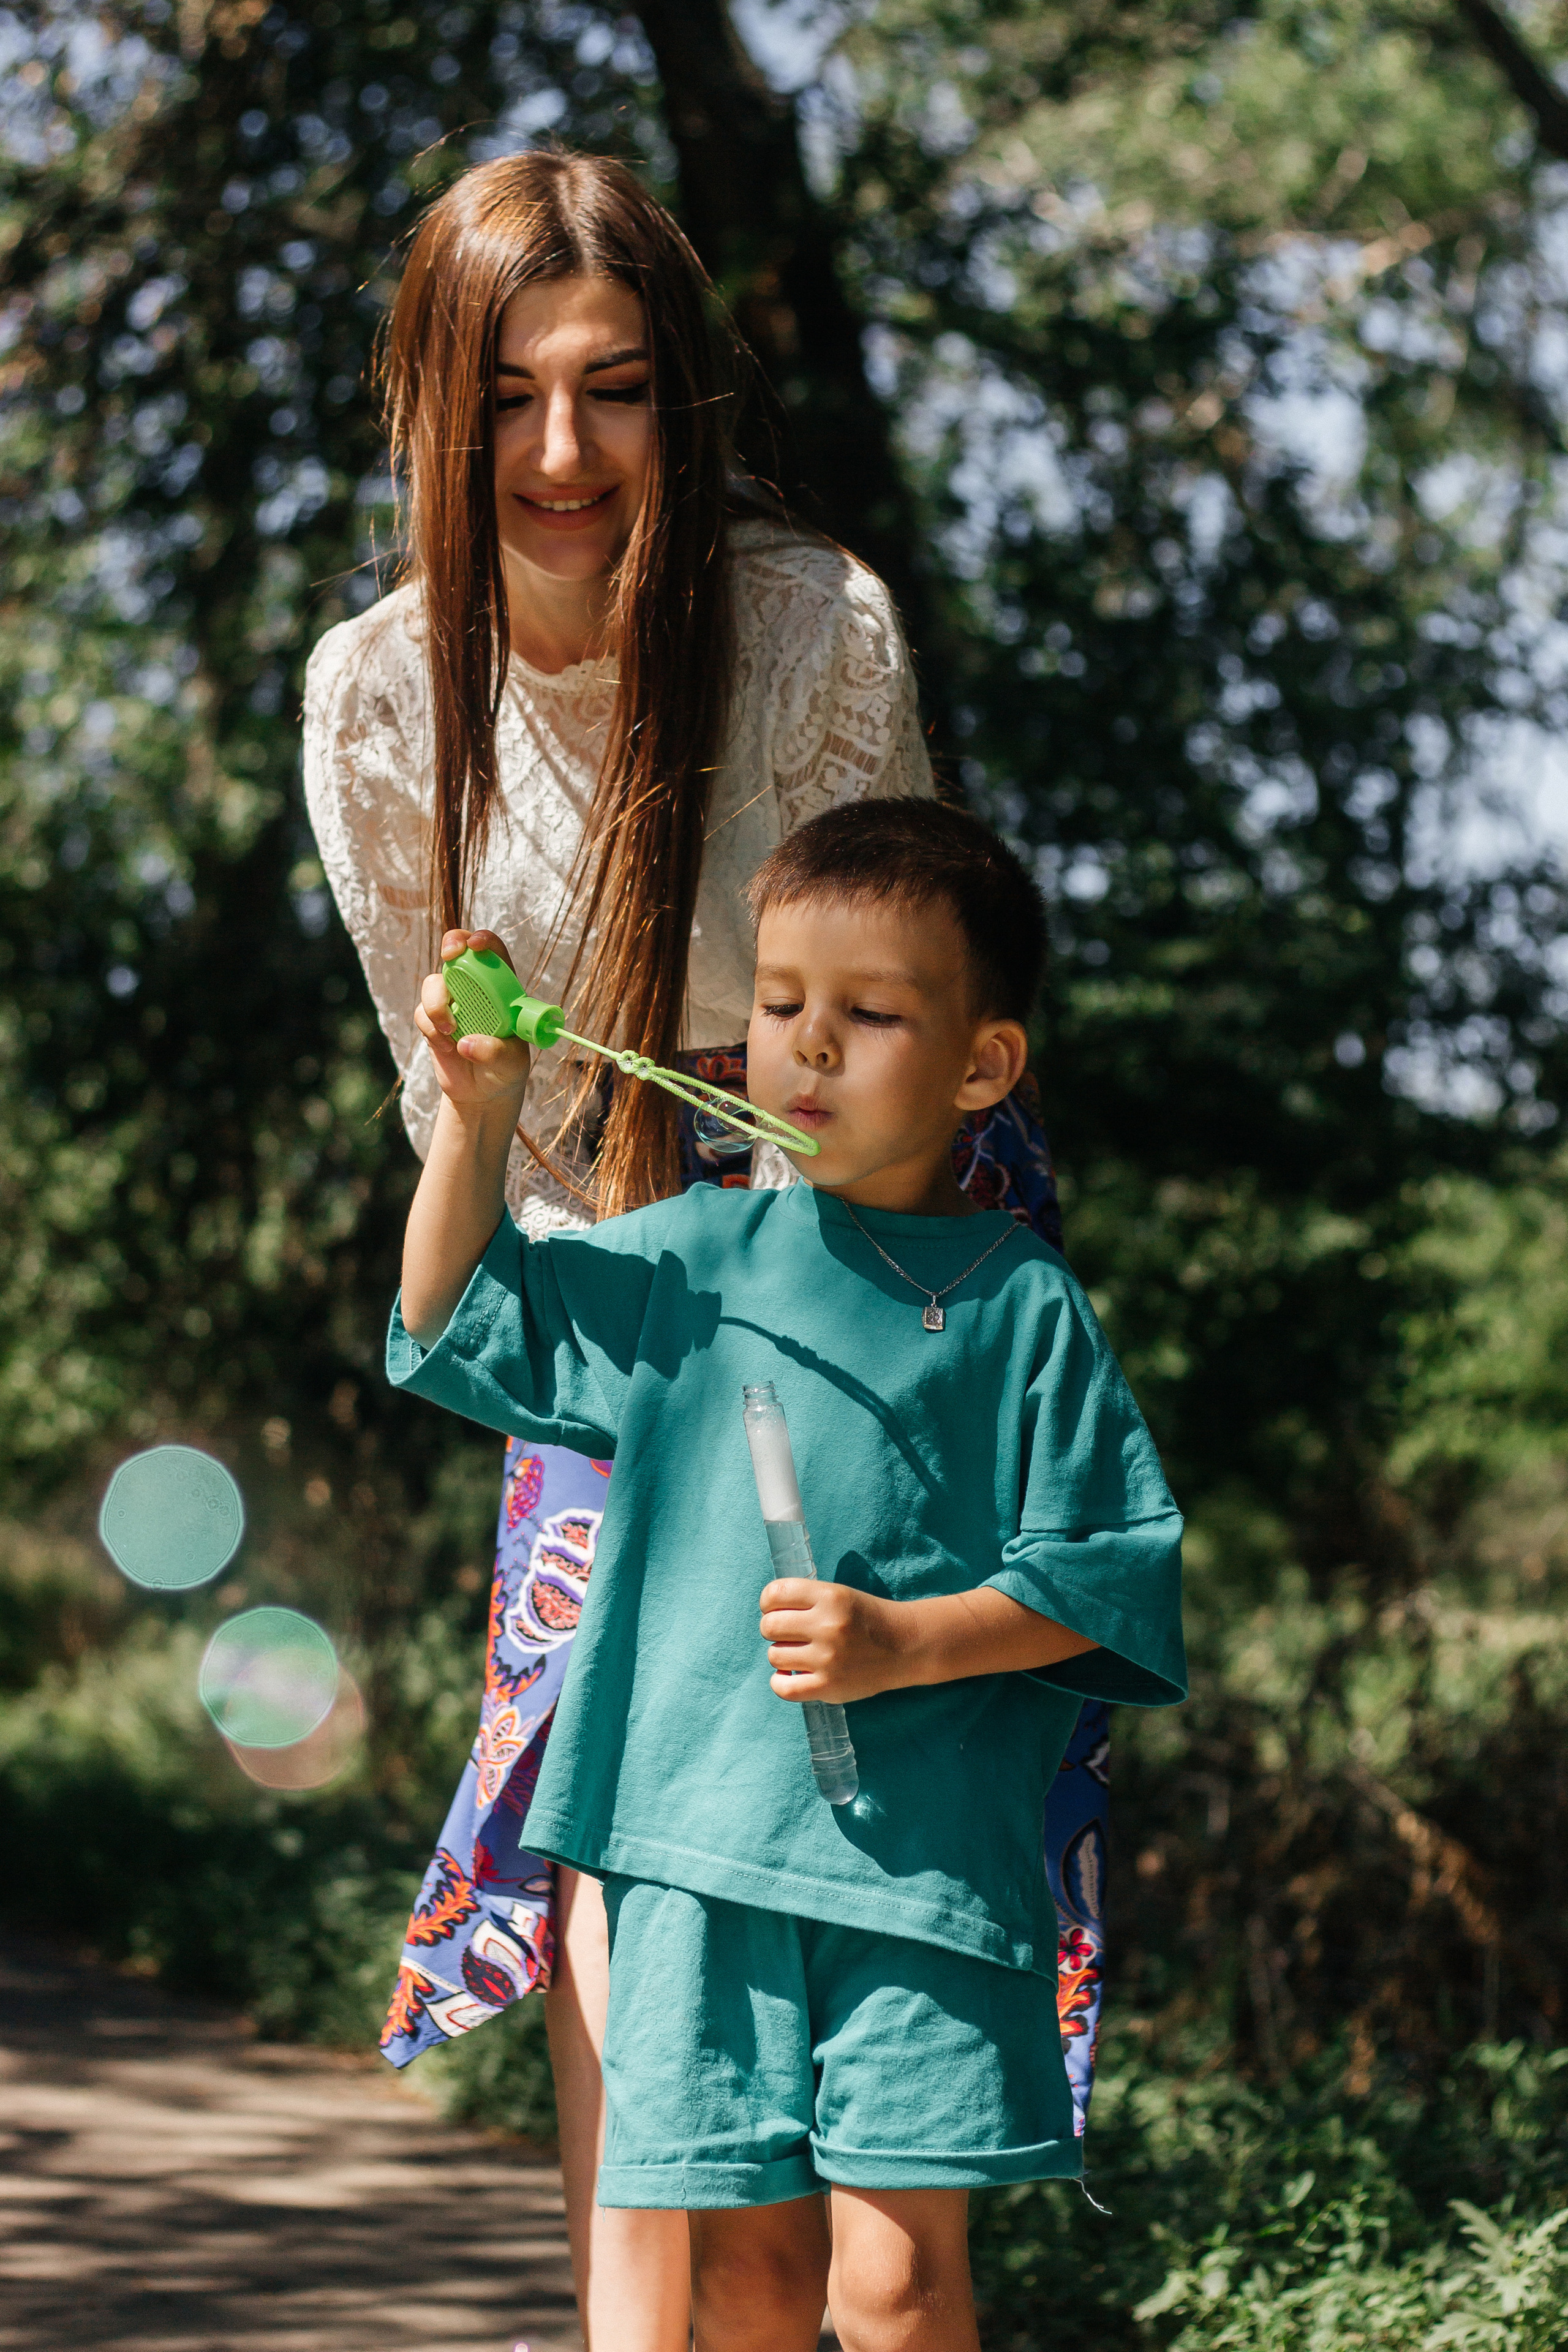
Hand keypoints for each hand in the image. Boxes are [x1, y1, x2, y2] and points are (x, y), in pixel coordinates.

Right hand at [414, 928, 530, 1114]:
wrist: (482, 1093)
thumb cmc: (505, 1070)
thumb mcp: (511, 1063)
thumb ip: (495, 1052)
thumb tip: (466, 1044)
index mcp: (501, 988)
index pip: (493, 951)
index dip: (483, 940)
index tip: (476, 945)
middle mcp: (474, 987)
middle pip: (458, 949)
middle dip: (452, 945)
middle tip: (451, 956)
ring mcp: (451, 1001)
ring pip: (433, 983)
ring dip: (437, 1004)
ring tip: (451, 1031)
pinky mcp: (432, 1020)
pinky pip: (422, 1013)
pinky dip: (431, 1029)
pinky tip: (447, 1048)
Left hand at [760, 1579, 909, 1704]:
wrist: (906, 1646)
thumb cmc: (866, 1619)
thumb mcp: (839, 1595)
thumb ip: (805, 1600)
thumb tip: (766, 1613)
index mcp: (830, 1597)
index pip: (775, 1594)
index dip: (768, 1602)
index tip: (775, 1609)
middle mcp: (828, 1626)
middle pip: (770, 1626)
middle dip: (773, 1629)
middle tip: (788, 1633)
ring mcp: (828, 1659)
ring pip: (774, 1656)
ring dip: (781, 1655)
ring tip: (798, 1653)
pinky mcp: (829, 1687)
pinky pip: (784, 1688)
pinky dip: (780, 1682)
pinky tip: (791, 1675)